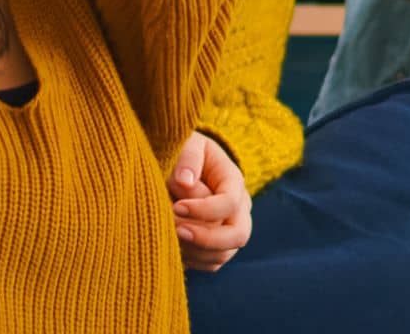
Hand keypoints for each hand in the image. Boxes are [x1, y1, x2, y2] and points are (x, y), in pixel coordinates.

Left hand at [168, 131, 252, 272]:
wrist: (181, 166)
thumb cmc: (184, 153)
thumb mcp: (187, 145)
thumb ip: (187, 159)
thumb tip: (185, 182)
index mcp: (233, 180)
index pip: (229, 203)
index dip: (203, 210)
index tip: (177, 207)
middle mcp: (239, 208)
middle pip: (238, 235)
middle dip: (206, 238)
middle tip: (178, 231)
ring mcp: (231, 229)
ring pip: (223, 254)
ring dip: (194, 250)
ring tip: (170, 235)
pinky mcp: (220, 246)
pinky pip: (211, 264)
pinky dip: (193, 260)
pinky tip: (173, 244)